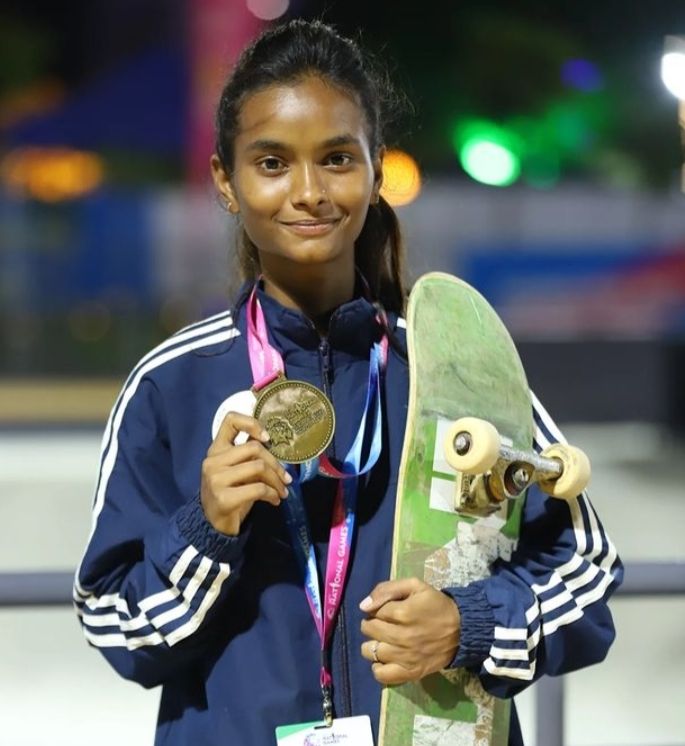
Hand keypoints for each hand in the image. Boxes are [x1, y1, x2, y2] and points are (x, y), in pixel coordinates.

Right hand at [200, 412, 291, 535]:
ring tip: (283, 491)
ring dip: (277, 481)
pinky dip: (272, 494)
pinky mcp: (224, 498)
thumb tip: (274, 442)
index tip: (267, 438)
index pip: (230, 420)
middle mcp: (213, 461)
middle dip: (276, 464)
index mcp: (216, 449)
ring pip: (259, 467)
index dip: (252, 423)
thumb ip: (248, 454)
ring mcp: (216, 479)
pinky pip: (258, 489)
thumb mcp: (237, 470)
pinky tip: (275, 500)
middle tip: (286, 478)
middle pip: (254, 448)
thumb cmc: (230, 492)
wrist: (214, 524)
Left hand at [359, 578, 460, 684]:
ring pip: (370, 651)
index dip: (377, 609)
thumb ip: (387, 589)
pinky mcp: (410, 673)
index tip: (388, 610)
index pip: (373, 611)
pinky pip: (381, 675)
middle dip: (372, 624)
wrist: (462, 630)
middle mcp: (401, 637)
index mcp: (402, 612)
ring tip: (384, 640)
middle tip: (385, 623)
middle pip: (369, 630)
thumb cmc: (436, 605)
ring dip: (373, 644)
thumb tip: (363, 606)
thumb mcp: (415, 586)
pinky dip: (378, 667)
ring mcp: (405, 657)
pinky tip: (386, 658)